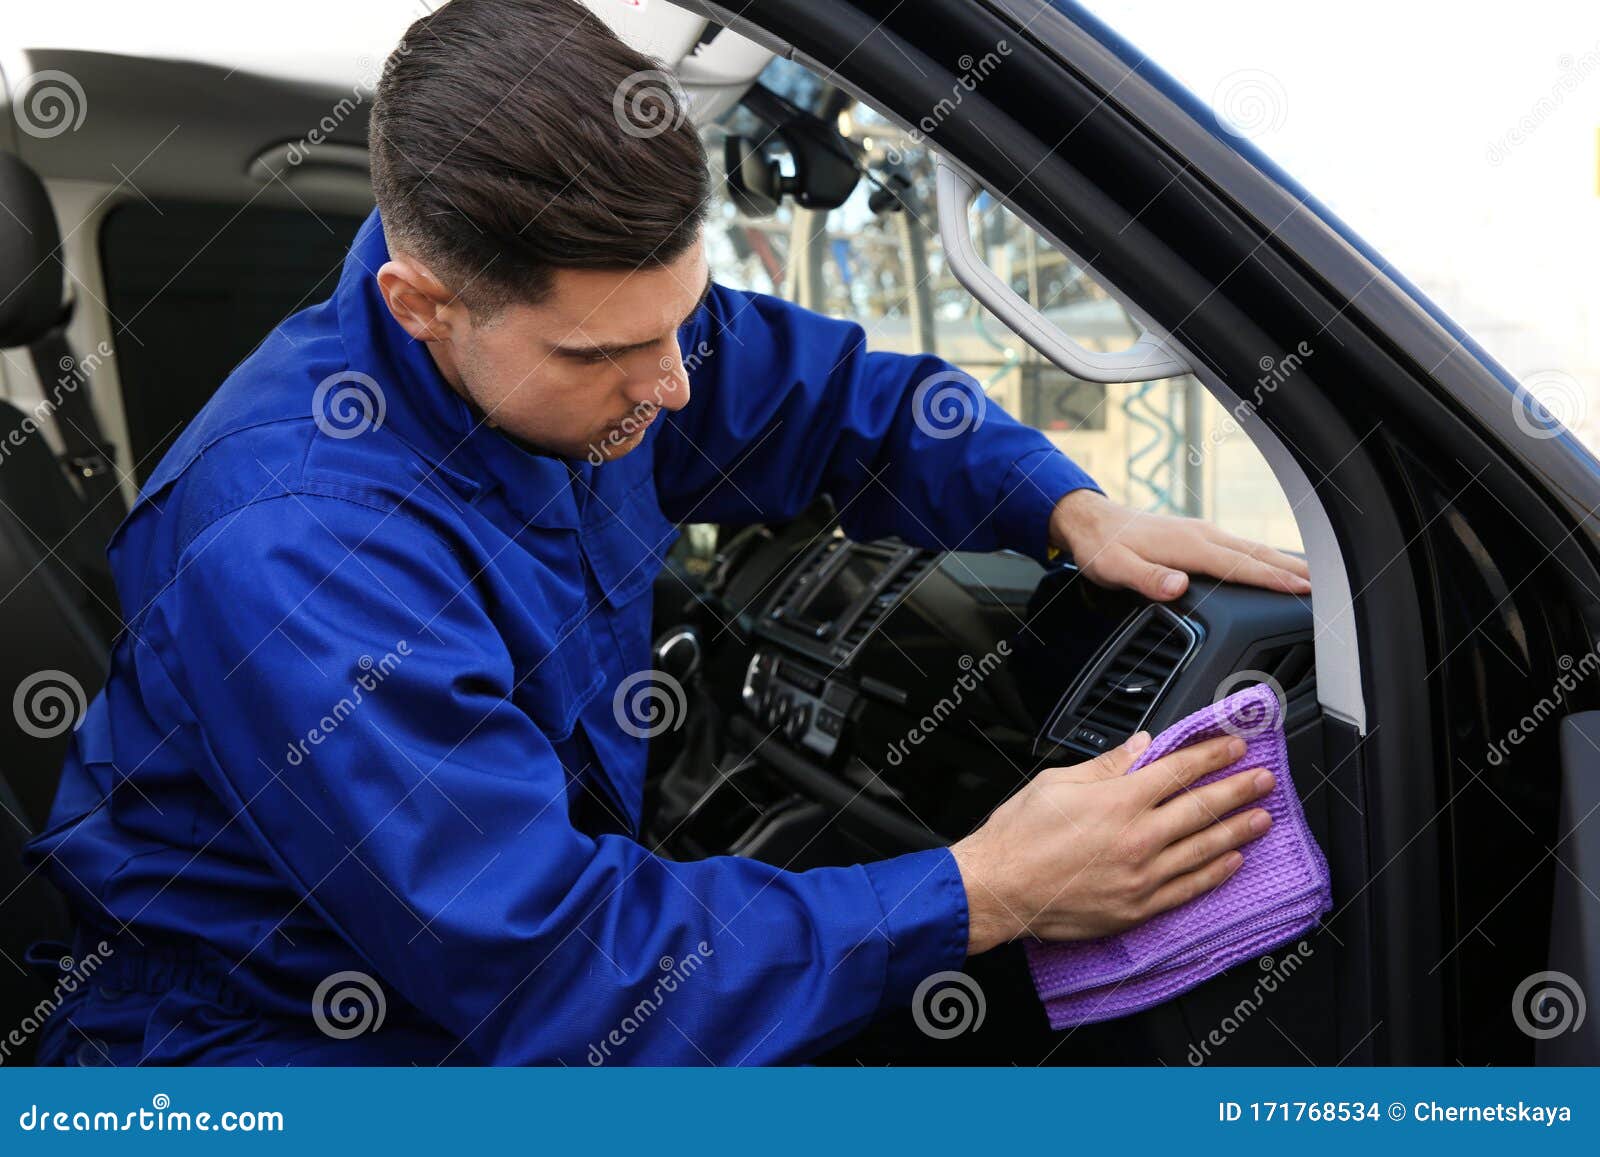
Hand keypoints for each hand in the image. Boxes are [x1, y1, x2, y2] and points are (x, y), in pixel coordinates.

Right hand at [949, 732, 1273, 954]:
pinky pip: (1187, 888)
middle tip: (1264, 779)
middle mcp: (1137, 837)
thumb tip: (1141, 747)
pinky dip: (1214, 873)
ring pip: (1203, 848)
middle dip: (1238, 790)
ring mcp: (1141, 876)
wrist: (999, 889)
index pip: (1179, 771)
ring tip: (1262, 818)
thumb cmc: (1018, 835)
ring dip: (1237, 830)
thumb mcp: (1056, 783)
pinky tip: (1232, 861)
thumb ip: (1106, 766)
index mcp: (1117, 801)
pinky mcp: (1137, 906)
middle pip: (1201, 808)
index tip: (1235, 747)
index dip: (1212, 756)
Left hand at [1048, 489, 1310, 600]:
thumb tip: (1178, 586)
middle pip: (1258, 554)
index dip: (1274, 579)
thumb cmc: (1100, 547)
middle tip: (1331, 586)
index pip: (1242, 564)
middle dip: (1293, 570)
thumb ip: (1147, 578)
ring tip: (1314, 578)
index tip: (1305, 589)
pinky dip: (1264, 558)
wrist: (1088, 520)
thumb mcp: (1114, 568)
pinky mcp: (1197, 537)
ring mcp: (1202, 534)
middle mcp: (1202, 535)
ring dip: (1283, 562)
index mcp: (1189, 545)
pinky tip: (1274, 566)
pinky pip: (1240, 548)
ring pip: (1252, 549)